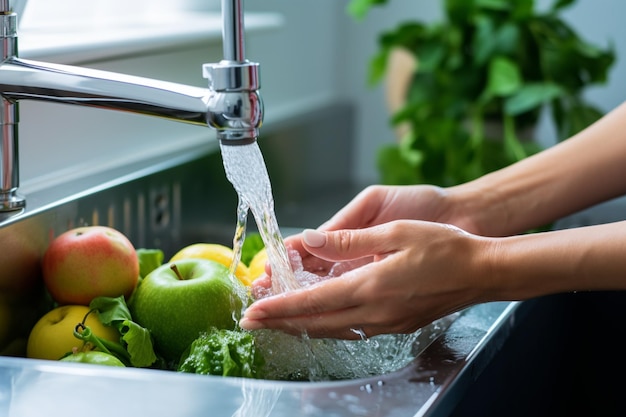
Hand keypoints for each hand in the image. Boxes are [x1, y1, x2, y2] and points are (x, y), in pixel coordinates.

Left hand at [241, 220, 491, 338]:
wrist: (483, 271)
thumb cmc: (445, 246)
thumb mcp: (395, 232)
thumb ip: (349, 240)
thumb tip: (311, 240)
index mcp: (371, 287)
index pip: (312, 302)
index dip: (278, 308)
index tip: (252, 312)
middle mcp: (375, 312)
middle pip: (316, 324)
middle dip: (280, 323)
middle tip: (250, 322)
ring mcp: (387, 323)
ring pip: (332, 331)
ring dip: (301, 327)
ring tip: (276, 321)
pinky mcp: (396, 325)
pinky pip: (352, 330)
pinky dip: (327, 326)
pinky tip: (318, 319)